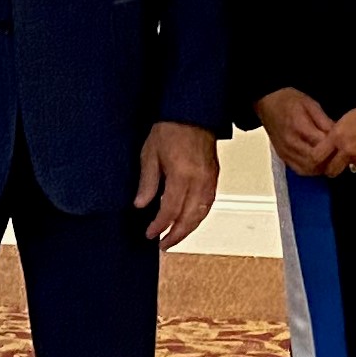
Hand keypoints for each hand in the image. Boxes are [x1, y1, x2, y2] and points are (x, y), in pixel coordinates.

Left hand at [136, 121, 219, 247]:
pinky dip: (199, 216)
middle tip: (164, 244)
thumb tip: (141, 205)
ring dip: (189, 229)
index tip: (150, 233)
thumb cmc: (169, 128)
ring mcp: (209, 179)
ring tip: (175, 237)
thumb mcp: (149, 154)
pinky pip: (209, 203)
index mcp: (182, 175)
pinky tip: (190, 221)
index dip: (159, 225)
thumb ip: (147, 182)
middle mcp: (199, 180)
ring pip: (202, 213)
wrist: (191, 112)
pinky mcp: (214, 176)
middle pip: (189, 217)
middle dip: (176, 234)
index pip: (170, 210)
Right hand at [255, 88, 337, 177]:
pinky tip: (318, 162)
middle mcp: (290, 143)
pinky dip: (311, 169)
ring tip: (330, 158)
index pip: (321, 147)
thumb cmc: (290, 101)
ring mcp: (285, 152)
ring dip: (321, 167)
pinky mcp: (283, 156)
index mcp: (299, 127)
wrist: (268, 103)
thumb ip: (325, 122)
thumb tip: (340, 136)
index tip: (343, 144)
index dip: (335, 148)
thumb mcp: (311, 105)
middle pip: (315, 162)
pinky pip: (299, 170)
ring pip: (308, 169)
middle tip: (340, 153)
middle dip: (330, 160)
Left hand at [324, 95, 355, 175]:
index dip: (318, 160)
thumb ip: (340, 135)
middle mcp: (348, 151)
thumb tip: (337, 147)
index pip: (318, 156)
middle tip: (337, 164)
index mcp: (338, 136)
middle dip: (332, 169)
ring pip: (354, 167)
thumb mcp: (349, 119)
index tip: (320, 160)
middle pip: (332, 171)